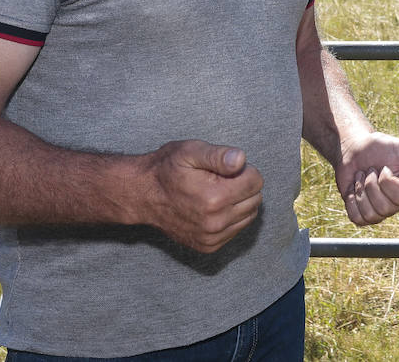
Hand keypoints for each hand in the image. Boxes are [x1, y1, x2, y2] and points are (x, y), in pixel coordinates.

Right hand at [141, 140, 264, 252]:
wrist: (142, 195)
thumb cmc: (166, 169)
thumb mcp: (190, 152)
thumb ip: (219, 155)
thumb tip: (241, 160)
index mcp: (214, 197)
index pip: (256, 181)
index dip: (243, 170)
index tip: (224, 169)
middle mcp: (215, 222)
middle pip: (255, 199)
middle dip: (242, 186)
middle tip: (218, 180)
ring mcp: (211, 237)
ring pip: (249, 215)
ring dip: (239, 203)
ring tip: (215, 193)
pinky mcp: (208, 246)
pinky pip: (236, 229)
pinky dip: (231, 218)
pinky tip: (212, 209)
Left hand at [336, 131, 398, 225]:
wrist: (354, 148)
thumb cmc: (381, 147)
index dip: (386, 180)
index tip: (385, 166)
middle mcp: (397, 203)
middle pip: (384, 208)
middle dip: (370, 184)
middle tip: (371, 170)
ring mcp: (380, 211)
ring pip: (369, 214)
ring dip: (360, 191)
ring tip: (363, 177)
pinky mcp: (362, 215)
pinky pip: (356, 218)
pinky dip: (351, 201)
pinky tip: (354, 189)